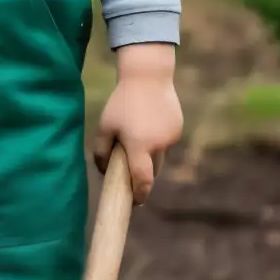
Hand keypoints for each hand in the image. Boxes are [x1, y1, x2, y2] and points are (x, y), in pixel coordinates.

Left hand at [94, 43, 182, 202]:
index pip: (142, 180)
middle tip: (129, 170)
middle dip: (142, 174)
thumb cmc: (121, 102)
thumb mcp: (105, 126)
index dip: (139, 195)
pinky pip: (165, 142)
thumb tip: (104, 172)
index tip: (135, 203)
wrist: (148, 76)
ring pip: (160, 156)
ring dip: (149, 155)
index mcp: (139, 146)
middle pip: (151, 171)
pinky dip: (157, 140)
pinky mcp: (177, 128)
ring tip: (137, 134)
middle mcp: (158, 145)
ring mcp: (170, 137)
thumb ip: (101, 152)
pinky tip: (148, 121)